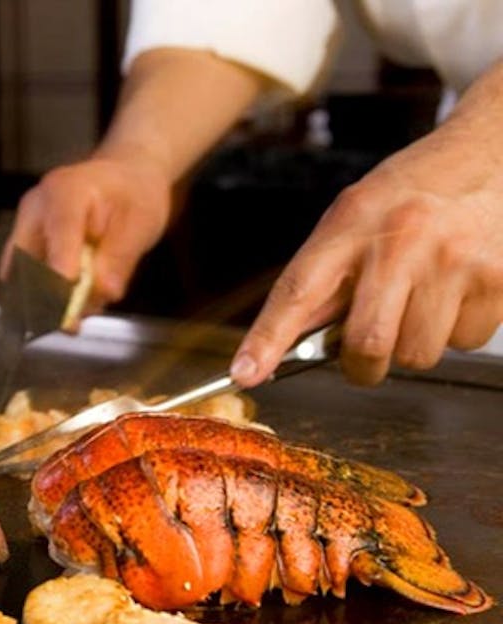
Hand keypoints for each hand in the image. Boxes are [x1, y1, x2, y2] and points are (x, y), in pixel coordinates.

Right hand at [0, 154, 172, 318]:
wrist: (124, 176)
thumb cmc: (134, 194)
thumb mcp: (141, 224)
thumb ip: (120, 260)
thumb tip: (104, 293)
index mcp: (67, 191)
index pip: (58, 232)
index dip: (59, 269)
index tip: (66, 305)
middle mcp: (36, 208)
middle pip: (25, 259)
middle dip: (43, 298)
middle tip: (70, 326)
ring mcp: (26, 227)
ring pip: (22, 275)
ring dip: (48, 302)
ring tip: (79, 315)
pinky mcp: (27, 245)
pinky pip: (29, 278)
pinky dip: (49, 297)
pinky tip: (75, 302)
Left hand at [231, 118, 502, 386]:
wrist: (490, 152)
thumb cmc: (414, 191)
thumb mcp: (356, 214)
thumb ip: (324, 275)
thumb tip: (282, 342)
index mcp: (352, 222)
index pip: (298, 289)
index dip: (267, 339)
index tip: (244, 374)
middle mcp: (401, 240)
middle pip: (366, 342)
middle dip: (361, 365)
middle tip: (364, 353)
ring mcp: (453, 260)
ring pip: (416, 355)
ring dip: (413, 344)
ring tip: (421, 300)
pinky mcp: (497, 278)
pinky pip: (464, 343)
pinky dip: (456, 331)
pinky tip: (456, 291)